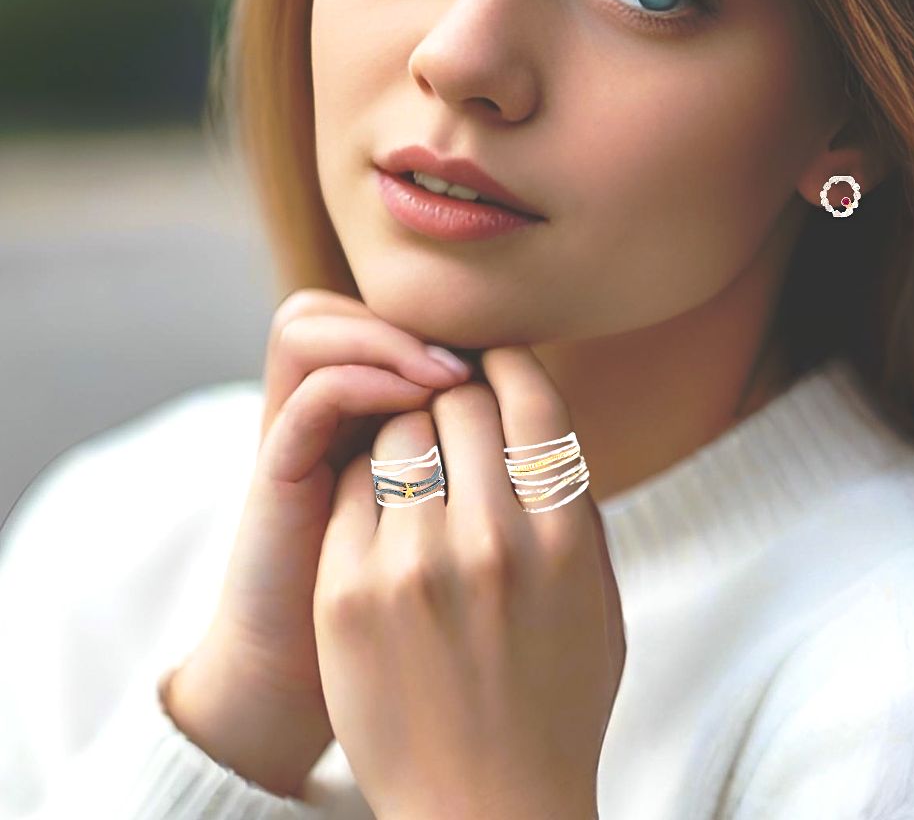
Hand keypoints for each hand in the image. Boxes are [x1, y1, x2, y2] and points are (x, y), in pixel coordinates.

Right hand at [163, 289, 472, 795]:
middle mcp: (327, 412)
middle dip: (427, 323)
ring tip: (451, 373)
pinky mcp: (276, 472)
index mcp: (372, 415)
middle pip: (359, 307)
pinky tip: (416, 401)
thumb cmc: (404, 617)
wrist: (310, 684)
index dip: (459, 326)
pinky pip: (313, 394)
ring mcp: (296, 434)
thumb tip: (559, 441)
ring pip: (314, 321)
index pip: (402, 320)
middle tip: (481, 357)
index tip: (514, 354)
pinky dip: (363, 380)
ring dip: (392, 337)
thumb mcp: (462, 540)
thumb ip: (497, 482)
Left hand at [312, 346, 624, 819]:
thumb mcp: (599, 599)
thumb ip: (576, 504)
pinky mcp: (348, 591)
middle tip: (450, 411)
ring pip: (400, 432)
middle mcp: (493, 541)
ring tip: (417, 463)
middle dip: (455, 395)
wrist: (484, 807)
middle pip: (460, 401)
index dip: (508, 363)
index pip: (532, 397)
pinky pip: (352, 486)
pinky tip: (383, 512)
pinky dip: (368, 482)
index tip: (493, 363)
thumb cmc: (555, 699)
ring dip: (410, 433)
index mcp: (566, 538)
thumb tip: (536, 415)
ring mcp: (414, 566)